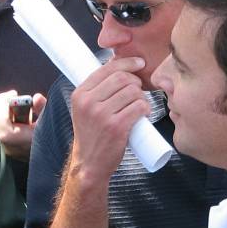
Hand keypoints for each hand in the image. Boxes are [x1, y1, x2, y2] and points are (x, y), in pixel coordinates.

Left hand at [0, 90, 46, 161]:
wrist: (53, 163)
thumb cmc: (52, 143)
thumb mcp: (50, 122)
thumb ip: (43, 108)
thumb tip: (36, 98)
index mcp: (10, 137)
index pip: (0, 115)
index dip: (6, 101)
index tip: (15, 93)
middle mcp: (3, 144)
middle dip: (1, 103)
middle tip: (13, 96)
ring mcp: (4, 148)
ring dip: (4, 112)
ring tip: (20, 108)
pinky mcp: (8, 149)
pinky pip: (1, 130)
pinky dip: (7, 120)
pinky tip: (20, 118)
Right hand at [68, 57, 148, 183]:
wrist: (90, 164)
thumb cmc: (93, 134)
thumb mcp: (86, 109)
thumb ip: (97, 90)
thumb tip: (118, 64)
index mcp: (80, 94)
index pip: (107, 68)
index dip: (126, 63)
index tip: (139, 63)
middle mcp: (88, 102)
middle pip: (122, 78)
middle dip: (136, 82)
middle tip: (139, 91)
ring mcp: (101, 115)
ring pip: (133, 92)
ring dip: (142, 97)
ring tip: (140, 106)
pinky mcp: (116, 127)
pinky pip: (138, 107)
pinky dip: (146, 108)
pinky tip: (144, 114)